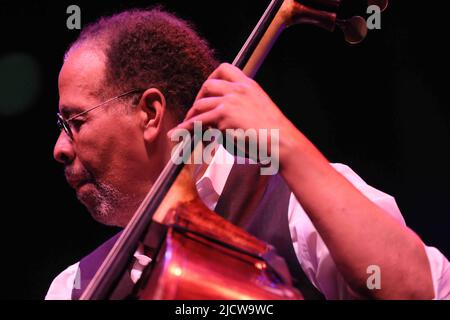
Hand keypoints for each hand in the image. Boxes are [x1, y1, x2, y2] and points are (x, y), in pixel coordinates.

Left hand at [167, 63, 299, 168]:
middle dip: (199, 98)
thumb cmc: (274, 133)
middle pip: (208, 85)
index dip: (212, 79)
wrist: (281, 141)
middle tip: (195, 112)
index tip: (208, 92)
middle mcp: (238, 89)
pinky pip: (199, 120)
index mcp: (249, 85)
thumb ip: (242, 108)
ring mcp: (230, 100)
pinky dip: (187, 127)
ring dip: (192, 116)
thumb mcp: (260, 112)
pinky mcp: (224, 115)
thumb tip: (222, 120)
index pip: (224, 69)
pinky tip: (180, 133)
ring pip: (201, 104)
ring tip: (187, 126)